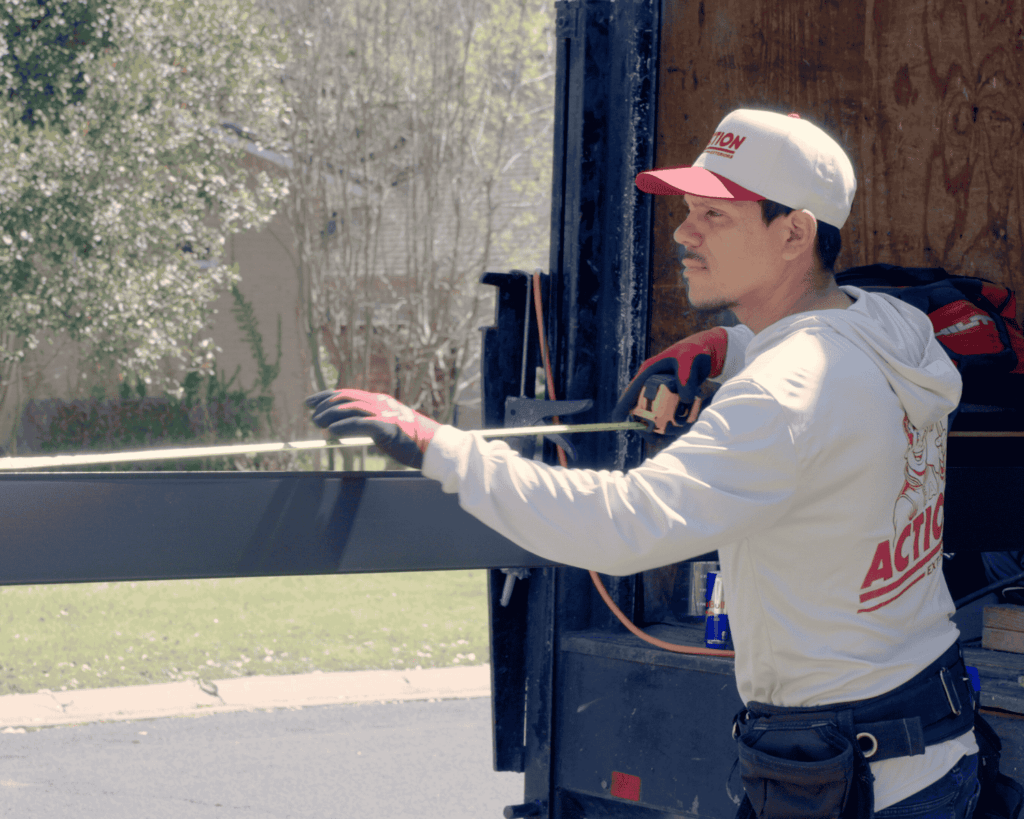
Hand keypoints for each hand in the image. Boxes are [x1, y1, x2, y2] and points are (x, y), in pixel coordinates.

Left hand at [305, 388, 439, 468]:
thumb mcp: (387, 428)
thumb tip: (341, 431)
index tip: (311, 401)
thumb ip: (367, 426)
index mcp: (380, 401)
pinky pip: (360, 424)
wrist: (434, 446)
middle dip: (325, 404)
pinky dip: (343, 426)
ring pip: (351, 408)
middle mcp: (380, 403)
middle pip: (346, 398)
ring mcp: (384, 413)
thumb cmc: (410, 441)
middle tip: (311, 412)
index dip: (327, 396)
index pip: (348, 394)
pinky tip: (331, 431)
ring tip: (316, 421)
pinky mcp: (387, 427)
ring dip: (330, 414)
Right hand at [612, 327, 728, 435]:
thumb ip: (686, 378)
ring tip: (671, 436)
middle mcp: (652, 382)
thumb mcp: (690, 359)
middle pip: (641, 407)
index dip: (623, 406)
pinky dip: (673, 422)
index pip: (632, 391)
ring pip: (655, 413)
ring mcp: (661, 391)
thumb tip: (685, 400)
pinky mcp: (672, 397)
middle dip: (646, 425)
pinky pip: (668, 413)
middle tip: (654, 439)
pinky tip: (680, 429)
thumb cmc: (695, 351)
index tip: (617, 420)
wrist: (707, 352)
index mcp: (649, 371)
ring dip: (661, 426)